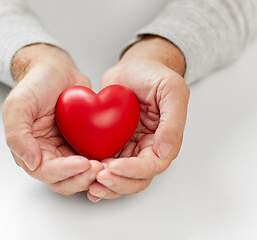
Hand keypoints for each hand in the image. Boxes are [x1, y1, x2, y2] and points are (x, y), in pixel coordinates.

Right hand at [3, 44, 102, 194]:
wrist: (56, 70)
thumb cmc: (35, 84)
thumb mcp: (18, 105)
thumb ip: (17, 135)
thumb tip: (31, 162)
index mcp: (28, 150)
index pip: (45, 171)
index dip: (64, 171)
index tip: (82, 163)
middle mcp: (46, 155)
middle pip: (63, 181)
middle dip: (81, 178)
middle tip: (99, 168)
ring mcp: (65, 151)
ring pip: (79, 176)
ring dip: (92, 176)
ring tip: (107, 166)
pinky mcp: (82, 145)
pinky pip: (92, 161)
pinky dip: (101, 164)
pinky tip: (113, 160)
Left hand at [87, 36, 189, 201]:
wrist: (134, 67)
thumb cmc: (154, 75)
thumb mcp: (171, 90)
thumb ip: (173, 122)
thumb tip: (164, 152)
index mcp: (164, 140)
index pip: (152, 166)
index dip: (134, 171)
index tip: (114, 167)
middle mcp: (147, 149)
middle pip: (136, 179)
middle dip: (118, 183)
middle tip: (98, 178)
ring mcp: (129, 149)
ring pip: (120, 178)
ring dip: (107, 185)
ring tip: (90, 184)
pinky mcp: (113, 145)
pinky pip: (105, 165)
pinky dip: (96, 175)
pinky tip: (83, 176)